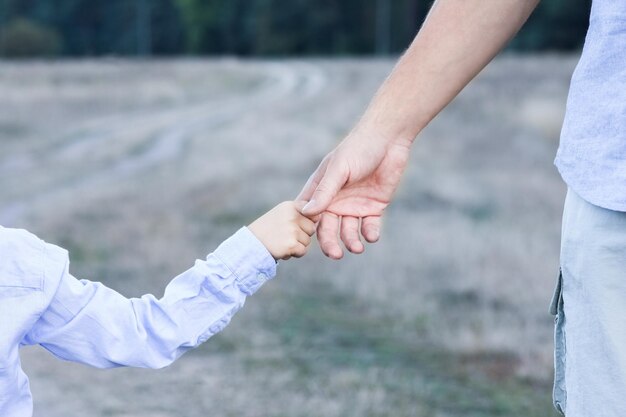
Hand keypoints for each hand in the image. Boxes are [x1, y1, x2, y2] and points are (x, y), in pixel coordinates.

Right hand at [248, 201, 316, 259]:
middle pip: (311, 229)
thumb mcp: (281, 215)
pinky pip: (303, 251)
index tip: (293, 226)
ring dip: (297, 245)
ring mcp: (292, 230)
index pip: (312, 212)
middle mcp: (292, 215)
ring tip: (281, 242)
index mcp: (290, 206)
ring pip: (307, 241)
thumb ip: (298, 213)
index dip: (305, 222)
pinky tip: (282, 250)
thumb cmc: (267, 231)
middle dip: (301, 235)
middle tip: (284, 236)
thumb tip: (319, 217)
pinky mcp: (291, 244)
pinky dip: (294, 254)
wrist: (250, 245)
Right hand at [297, 132, 410, 258]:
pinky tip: (371, 237)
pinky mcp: (373, 207)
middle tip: (335, 254)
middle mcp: (335, 201)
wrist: (389, 140)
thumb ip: (325, 191)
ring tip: (357, 248)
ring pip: (348, 231)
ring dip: (350, 241)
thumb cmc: (358, 148)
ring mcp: (354, 205)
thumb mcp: (339, 168)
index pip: (308, 214)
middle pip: (327, 228)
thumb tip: (307, 213)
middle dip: (330, 242)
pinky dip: (370, 234)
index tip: (306, 242)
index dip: (306, 229)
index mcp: (321, 190)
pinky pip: (369, 226)